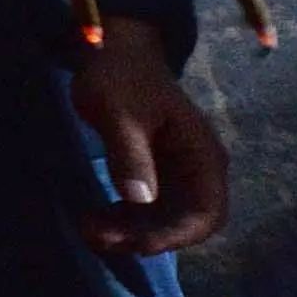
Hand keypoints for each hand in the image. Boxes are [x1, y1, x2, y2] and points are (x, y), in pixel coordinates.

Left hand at [73, 27, 228, 255]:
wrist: (110, 51)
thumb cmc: (119, 76)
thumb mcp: (120, 113)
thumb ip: (130, 154)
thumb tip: (141, 200)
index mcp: (203, 155)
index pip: (207, 213)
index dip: (176, 236)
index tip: (137, 244)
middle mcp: (197, 171)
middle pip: (185, 223)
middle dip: (146, 238)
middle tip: (100, 237)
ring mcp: (176, 174)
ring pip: (162, 222)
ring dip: (129, 233)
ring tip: (88, 230)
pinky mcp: (153, 175)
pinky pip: (145, 211)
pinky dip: (122, 221)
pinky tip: (93, 220)